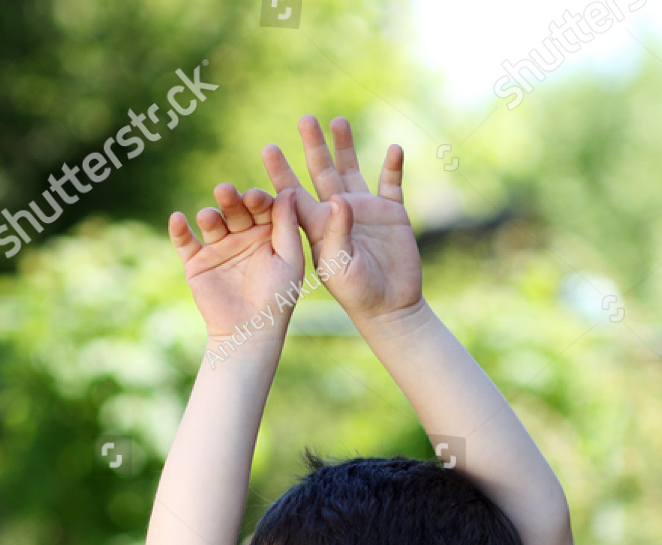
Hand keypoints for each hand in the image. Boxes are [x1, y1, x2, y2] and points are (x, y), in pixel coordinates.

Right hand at [168, 184, 303, 340]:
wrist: (249, 333)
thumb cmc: (276, 299)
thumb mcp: (289, 261)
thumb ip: (288, 227)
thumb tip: (289, 191)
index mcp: (266, 233)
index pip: (260, 206)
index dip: (257, 200)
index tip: (254, 197)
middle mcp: (241, 236)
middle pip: (235, 210)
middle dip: (230, 200)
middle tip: (225, 192)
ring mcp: (218, 247)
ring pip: (211, 222)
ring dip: (209, 215)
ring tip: (208, 217)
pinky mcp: (196, 262)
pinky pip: (185, 242)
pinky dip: (179, 231)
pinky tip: (177, 219)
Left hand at [261, 116, 422, 325]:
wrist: (391, 307)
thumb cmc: (358, 293)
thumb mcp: (340, 266)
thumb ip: (337, 233)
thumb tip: (340, 198)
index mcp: (319, 226)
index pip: (295, 194)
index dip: (281, 172)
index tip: (268, 149)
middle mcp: (339, 212)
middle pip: (322, 172)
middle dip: (313, 147)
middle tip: (304, 120)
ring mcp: (366, 210)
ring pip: (352, 170)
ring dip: (345, 147)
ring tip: (337, 121)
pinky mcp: (392, 213)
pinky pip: (391, 184)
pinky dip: (393, 166)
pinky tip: (393, 148)